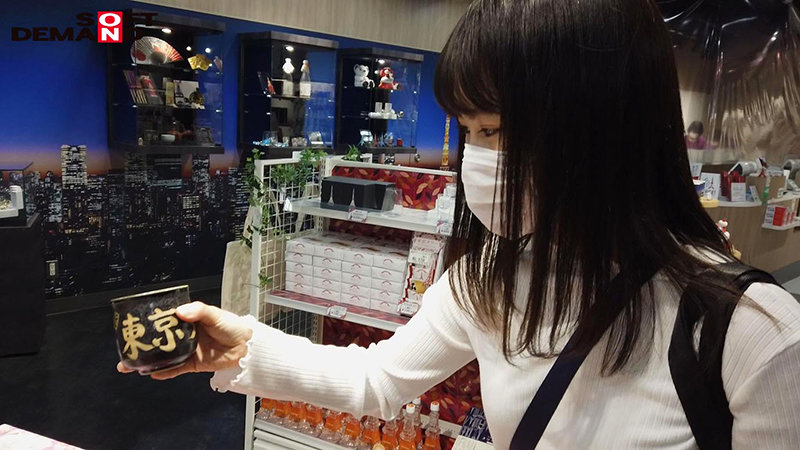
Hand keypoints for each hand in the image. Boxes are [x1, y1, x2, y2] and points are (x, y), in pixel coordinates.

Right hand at [117, 302, 252, 379]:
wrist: (247, 347)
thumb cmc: (233, 326)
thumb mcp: (215, 314)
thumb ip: (198, 311)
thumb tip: (180, 311)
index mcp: (188, 320)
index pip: (165, 321)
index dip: (149, 323)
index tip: (134, 324)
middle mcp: (185, 335)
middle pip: (159, 340)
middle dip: (142, 344)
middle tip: (125, 348)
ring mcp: (188, 350)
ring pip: (163, 356)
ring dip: (148, 361)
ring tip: (130, 366)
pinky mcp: (193, 364)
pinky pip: (175, 370)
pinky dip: (164, 373)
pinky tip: (152, 374)